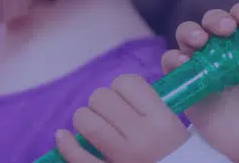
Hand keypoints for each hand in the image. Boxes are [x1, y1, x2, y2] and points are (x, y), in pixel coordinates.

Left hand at [55, 75, 187, 162]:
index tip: (124, 98)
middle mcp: (142, 136)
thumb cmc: (176, 153)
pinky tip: (62, 136)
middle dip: (101, 102)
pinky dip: (66, 144)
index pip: (128, 83)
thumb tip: (131, 82)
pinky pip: (78, 156)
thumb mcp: (176, 125)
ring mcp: (123, 156)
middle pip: (102, 98)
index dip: (121, 86)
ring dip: (85, 119)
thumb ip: (153, 104)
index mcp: (162, 120)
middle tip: (109, 113)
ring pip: (87, 121)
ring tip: (93, 125)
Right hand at [161, 2, 238, 162]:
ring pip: (188, 36)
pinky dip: (174, 59)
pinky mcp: (188, 81)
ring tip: (200, 41)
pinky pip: (173, 64)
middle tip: (226, 29)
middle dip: (216, 19)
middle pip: (212, 21)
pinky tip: (183, 62)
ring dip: (191, 32)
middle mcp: (223, 46)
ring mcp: (203, 62)